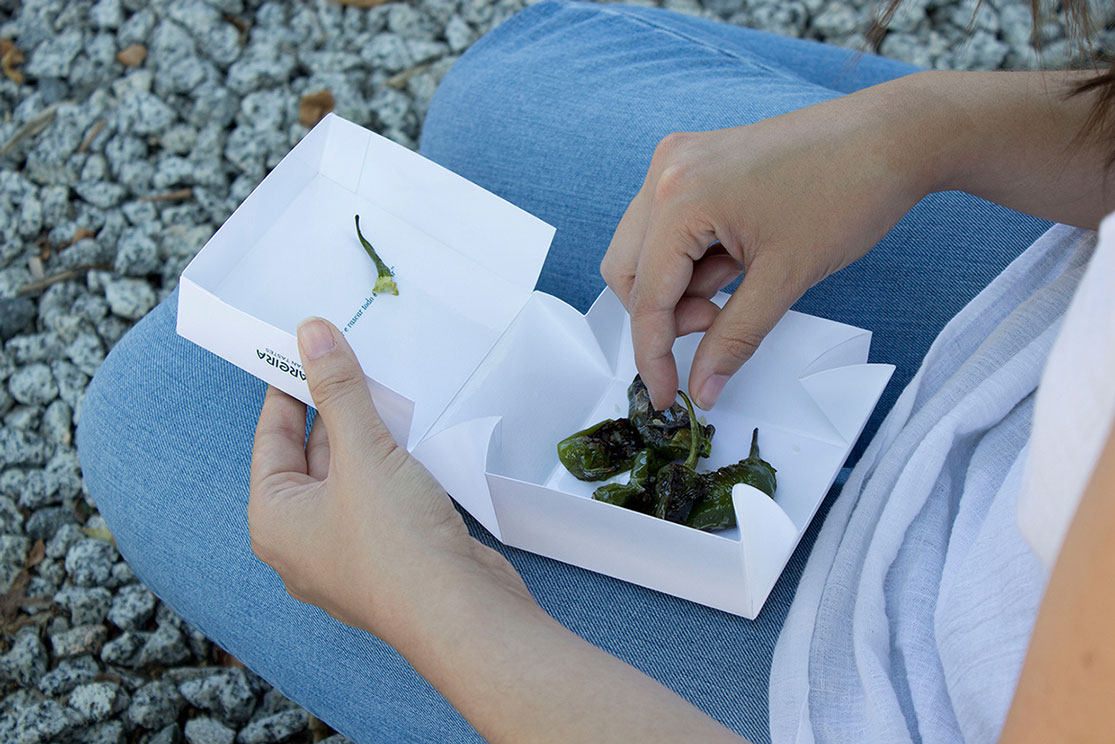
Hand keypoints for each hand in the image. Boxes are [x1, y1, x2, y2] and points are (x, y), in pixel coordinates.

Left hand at [248, 317, 530, 639]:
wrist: (461, 612)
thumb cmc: (395, 543)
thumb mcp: (362, 452)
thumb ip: (339, 390)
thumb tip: (310, 332)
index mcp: (275, 520)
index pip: (272, 438)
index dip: (288, 388)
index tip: (304, 347)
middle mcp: (304, 540)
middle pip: (311, 457)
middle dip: (334, 409)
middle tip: (351, 357)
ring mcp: (349, 551)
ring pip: (350, 477)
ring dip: (367, 436)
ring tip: (385, 386)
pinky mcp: (391, 555)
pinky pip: (380, 497)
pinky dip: (391, 465)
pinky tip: (412, 435)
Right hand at [601, 78, 939, 410]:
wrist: (893, 137)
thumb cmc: (848, 193)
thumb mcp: (784, 279)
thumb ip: (733, 339)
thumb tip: (701, 388)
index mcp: (680, 198)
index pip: (645, 296)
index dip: (652, 354)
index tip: (663, 395)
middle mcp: (667, 172)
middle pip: (628, 270)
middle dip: (664, 314)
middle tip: (714, 327)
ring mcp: (680, 161)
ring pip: (646, 249)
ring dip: (680, 286)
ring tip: (738, 287)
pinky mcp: (699, 162)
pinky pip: (671, 225)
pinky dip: (693, 257)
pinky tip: (737, 261)